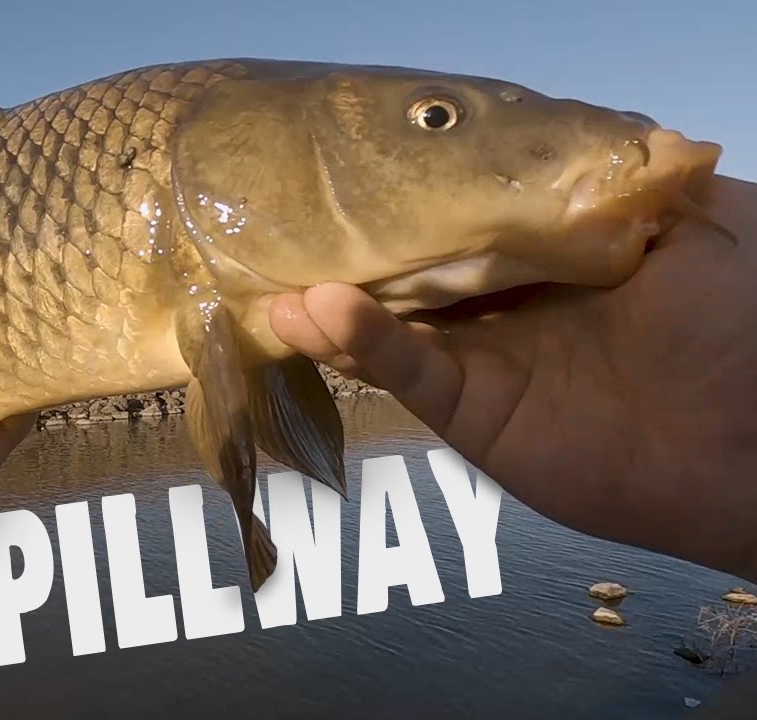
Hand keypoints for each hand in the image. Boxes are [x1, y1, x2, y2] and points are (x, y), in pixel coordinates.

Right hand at [269, 175, 756, 580]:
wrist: (750, 445)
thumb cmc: (739, 325)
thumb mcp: (703, 217)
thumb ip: (632, 179)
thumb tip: (568, 146)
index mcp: (551, 261)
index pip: (467, 222)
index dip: (415, 199)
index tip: (360, 171)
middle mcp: (508, 308)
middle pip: (415, 274)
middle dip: (355, 252)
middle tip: (294, 222)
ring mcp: (486, 362)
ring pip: (393, 327)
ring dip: (334, 304)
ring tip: (280, 279)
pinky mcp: (473, 414)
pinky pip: (410, 373)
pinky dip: (364, 344)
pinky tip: (322, 312)